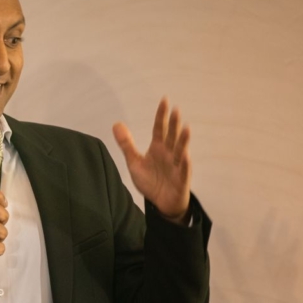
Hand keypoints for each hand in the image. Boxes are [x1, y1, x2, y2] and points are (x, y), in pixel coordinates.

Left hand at [112, 97, 192, 221]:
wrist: (160, 202)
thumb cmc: (150, 181)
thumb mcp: (134, 162)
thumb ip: (126, 144)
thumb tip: (116, 124)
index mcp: (158, 148)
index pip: (159, 128)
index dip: (161, 115)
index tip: (164, 100)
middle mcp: (169, 153)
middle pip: (171, 136)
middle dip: (173, 124)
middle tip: (175, 110)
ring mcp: (176, 165)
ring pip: (180, 150)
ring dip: (183, 140)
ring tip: (185, 128)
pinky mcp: (181, 178)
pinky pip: (182, 169)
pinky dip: (183, 162)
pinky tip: (184, 155)